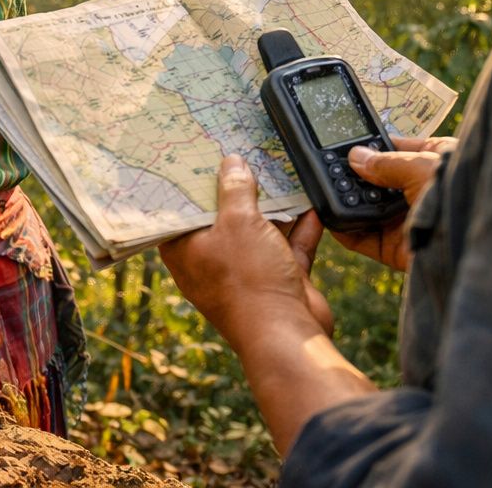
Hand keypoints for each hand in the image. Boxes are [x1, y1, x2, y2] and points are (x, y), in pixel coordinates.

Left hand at [160, 155, 334, 341]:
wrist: (288, 335)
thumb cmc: (248, 281)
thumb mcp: (238, 221)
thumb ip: (235, 189)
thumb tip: (232, 163)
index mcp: (185, 250)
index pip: (179, 211)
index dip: (188, 186)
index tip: (196, 159)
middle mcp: (212, 261)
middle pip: (221, 218)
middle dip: (235, 190)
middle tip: (241, 157)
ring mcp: (246, 272)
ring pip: (258, 231)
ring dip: (272, 207)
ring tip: (278, 173)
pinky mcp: (278, 280)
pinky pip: (288, 248)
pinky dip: (300, 229)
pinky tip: (312, 205)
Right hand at [331, 136, 453, 270]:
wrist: (473, 246)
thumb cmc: (460, 196)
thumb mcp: (421, 167)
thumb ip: (386, 163)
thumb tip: (356, 157)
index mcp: (436, 162)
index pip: (397, 149)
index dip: (372, 145)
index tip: (346, 142)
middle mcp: (422, 192)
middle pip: (379, 180)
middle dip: (355, 177)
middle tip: (328, 169)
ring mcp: (409, 220)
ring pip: (369, 208)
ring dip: (347, 202)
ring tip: (324, 193)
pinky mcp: (398, 248)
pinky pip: (365, 238)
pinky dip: (346, 230)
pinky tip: (331, 218)